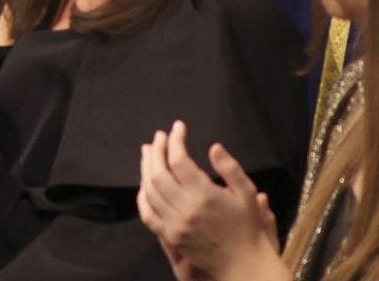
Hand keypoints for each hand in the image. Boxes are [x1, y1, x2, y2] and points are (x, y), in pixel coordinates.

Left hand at [137, 123, 282, 280]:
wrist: (244, 263)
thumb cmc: (247, 226)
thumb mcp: (247, 193)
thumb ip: (230, 168)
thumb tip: (214, 146)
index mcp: (204, 194)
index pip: (179, 160)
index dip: (176, 140)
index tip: (178, 127)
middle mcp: (185, 208)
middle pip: (158, 172)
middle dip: (157, 150)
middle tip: (159, 136)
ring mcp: (174, 223)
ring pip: (150, 190)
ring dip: (146, 168)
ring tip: (149, 152)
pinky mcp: (170, 235)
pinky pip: (147, 213)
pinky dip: (143, 196)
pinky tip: (144, 183)